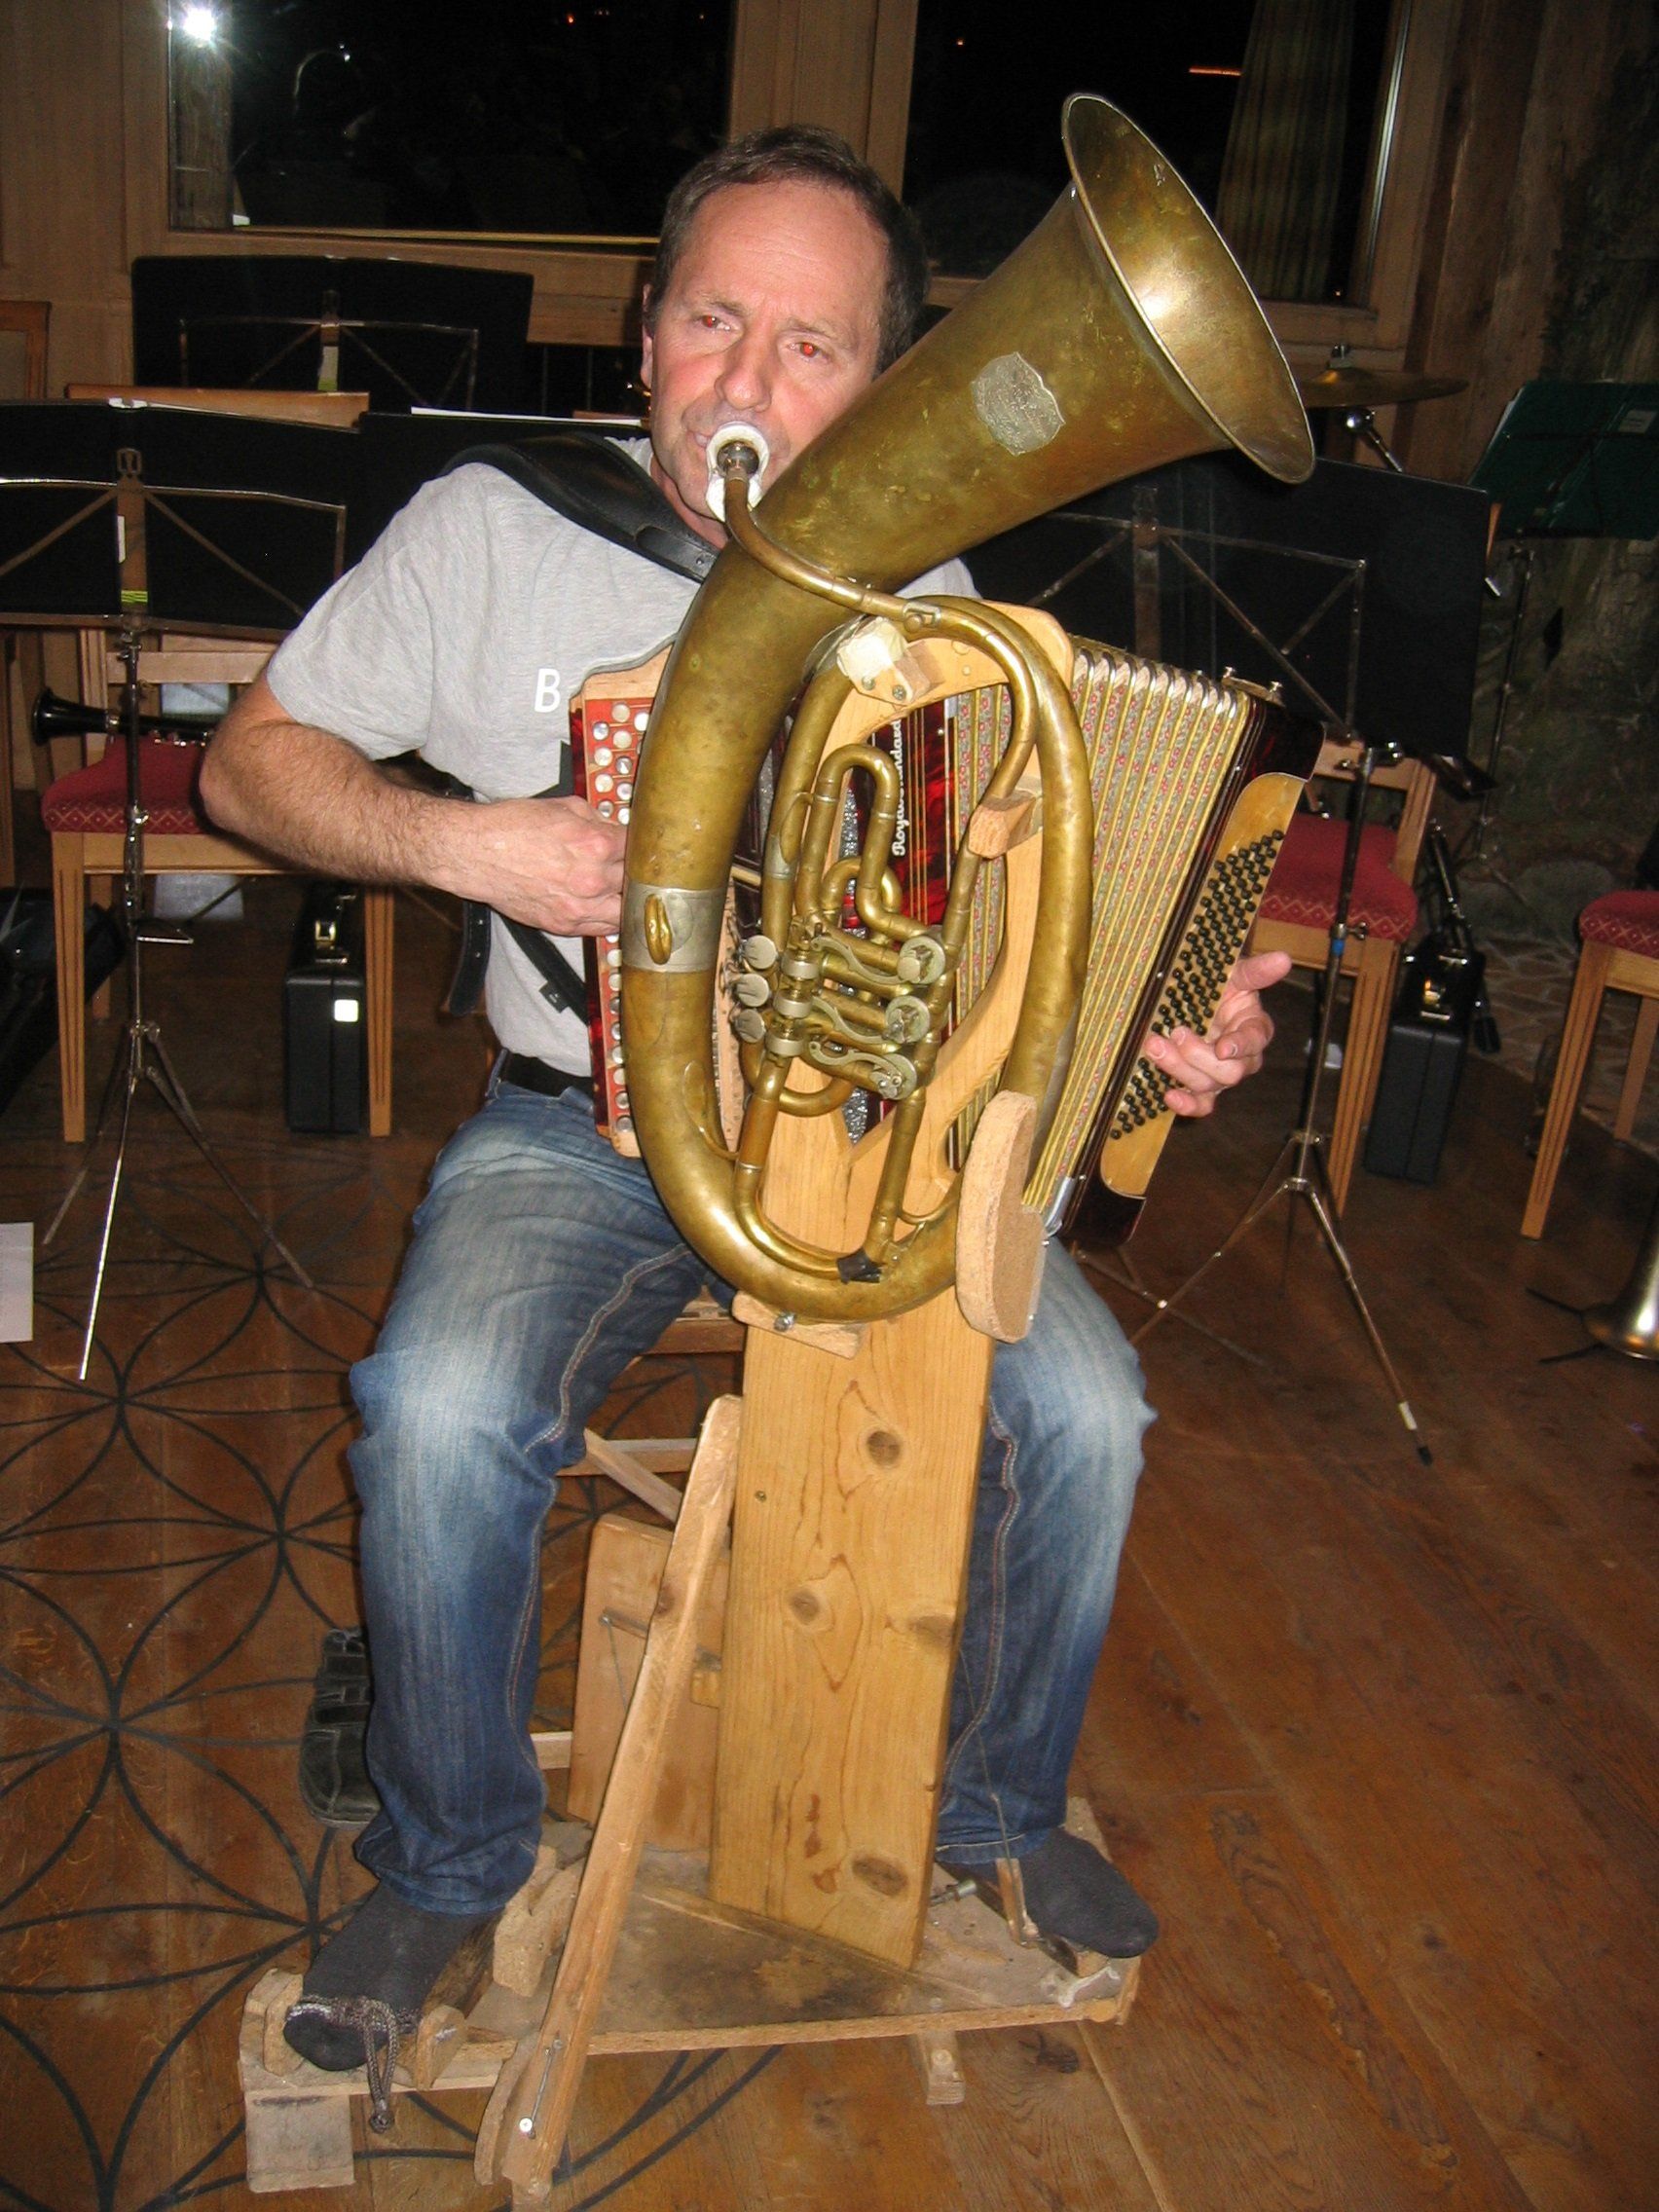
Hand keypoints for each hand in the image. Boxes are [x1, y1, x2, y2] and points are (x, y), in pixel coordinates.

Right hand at [442, 795, 625, 936]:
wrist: (476, 853)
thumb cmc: (512, 827)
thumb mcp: (563, 807)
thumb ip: (596, 819)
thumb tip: (614, 827)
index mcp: (596, 845)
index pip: (638, 849)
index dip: (642, 846)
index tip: (643, 847)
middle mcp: (592, 879)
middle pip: (636, 882)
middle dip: (636, 873)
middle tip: (638, 870)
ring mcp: (579, 907)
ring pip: (625, 913)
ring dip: (628, 903)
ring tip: (629, 895)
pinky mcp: (565, 925)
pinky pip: (601, 929)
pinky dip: (609, 919)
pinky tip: (609, 909)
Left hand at [1142, 949, 1290, 1118]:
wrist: (1189, 1001)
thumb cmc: (1216, 987)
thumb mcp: (1233, 974)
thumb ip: (1255, 971)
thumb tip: (1284, 958)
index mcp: (1255, 1028)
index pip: (1256, 1040)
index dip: (1241, 1045)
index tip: (1223, 1046)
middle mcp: (1242, 1058)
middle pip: (1230, 1072)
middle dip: (1199, 1055)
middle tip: (1176, 1032)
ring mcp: (1220, 1076)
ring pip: (1208, 1085)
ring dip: (1179, 1069)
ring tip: (1155, 1045)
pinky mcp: (1200, 1089)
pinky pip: (1200, 1106)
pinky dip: (1186, 1105)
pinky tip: (1168, 1095)